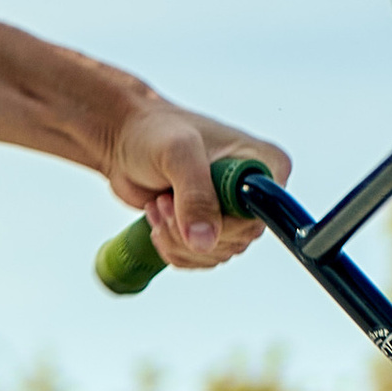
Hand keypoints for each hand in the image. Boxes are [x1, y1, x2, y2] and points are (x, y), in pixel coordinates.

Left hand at [103, 96, 275, 268]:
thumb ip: (195, 195)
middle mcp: (254, 191)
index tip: (182, 203)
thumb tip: (205, 242)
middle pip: (238, 239)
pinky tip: (158, 218)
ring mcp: (233, 212)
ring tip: (158, 204)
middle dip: (190, 231)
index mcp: (265, 164)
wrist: (126, 140)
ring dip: (176, 239)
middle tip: (163, 201)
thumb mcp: (177, 154)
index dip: (222, 222)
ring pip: (216, 253)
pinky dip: (172, 247)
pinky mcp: (210, 228)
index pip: (261, 215)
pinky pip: (200, 258)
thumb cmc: (154, 132)